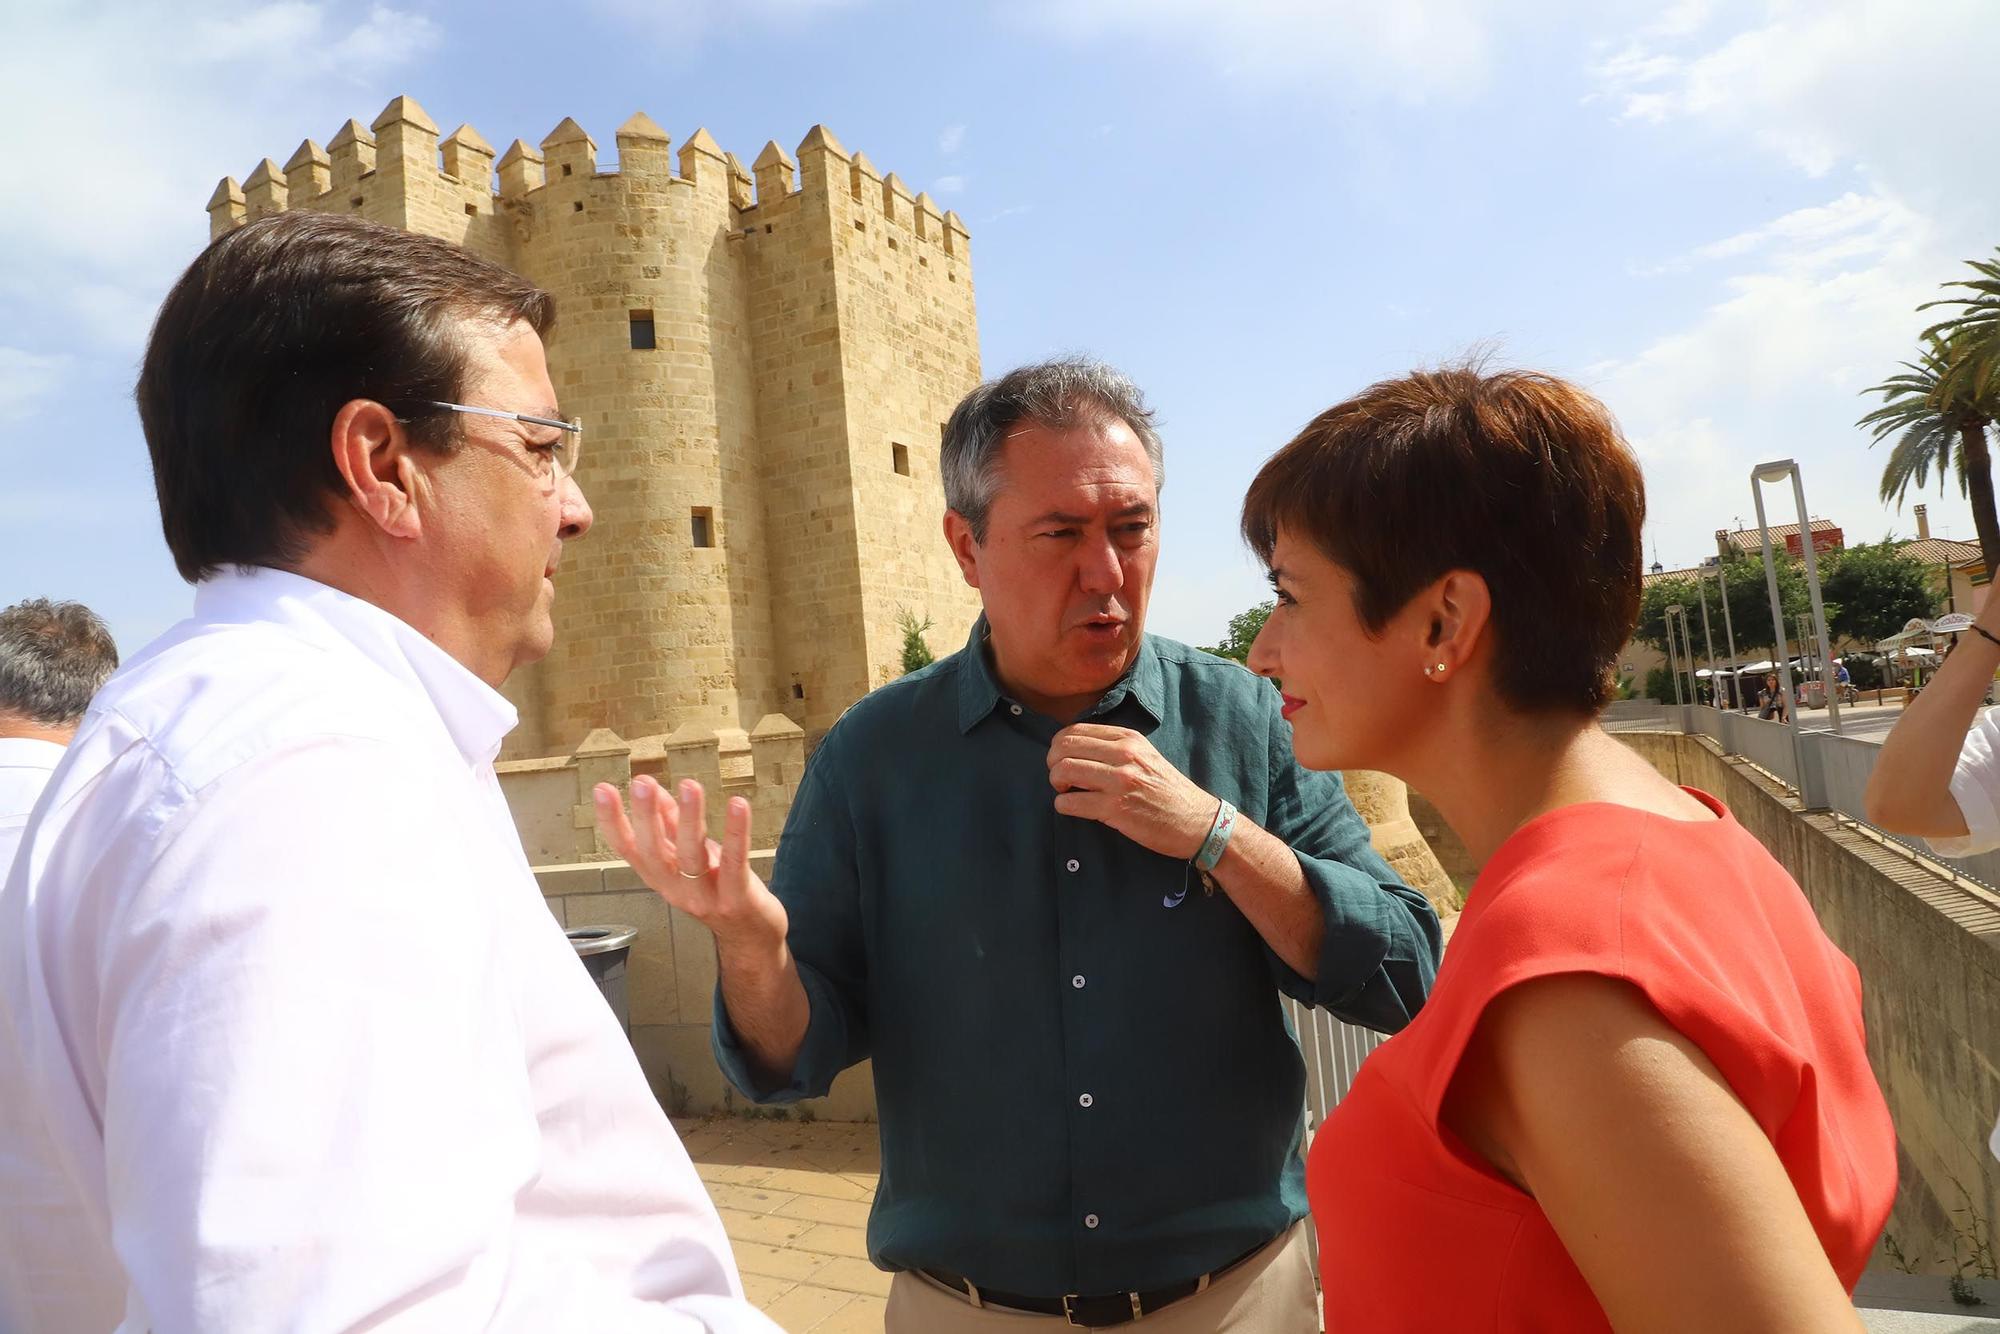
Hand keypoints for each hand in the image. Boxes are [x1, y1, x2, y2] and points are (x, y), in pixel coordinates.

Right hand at [594, 776, 787, 951]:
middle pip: (654, 853)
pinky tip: (739, 804)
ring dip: (689, 819)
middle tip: (641, 783)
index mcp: (660, 876)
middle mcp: (676, 889)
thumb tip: (652, 787)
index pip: (628, 849)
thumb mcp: (688, 855)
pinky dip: (736, 834)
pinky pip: (734, 863)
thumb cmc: (718, 890)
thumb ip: (670, 822)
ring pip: (691, 857)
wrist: (750, 937)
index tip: (602, 790)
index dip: (612, 821)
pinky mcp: (736, 899)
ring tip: (689, 785)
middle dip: (646, 816)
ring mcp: (704, 898)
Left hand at [1047, 723, 1216, 858]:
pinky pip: (1070, 803)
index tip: (1062, 759)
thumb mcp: (1144, 755)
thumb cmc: (1167, 790)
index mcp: (1128, 738)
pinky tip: (1074, 807)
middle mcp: (1123, 755)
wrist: (1195, 820)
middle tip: (1061, 778)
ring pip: (1063, 771)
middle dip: (1053, 764)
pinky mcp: (1115, 809)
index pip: (1075, 730)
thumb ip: (1114, 747)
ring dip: (1057, 784)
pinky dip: (1064, 806)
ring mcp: (1119, 781)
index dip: (1059, 746)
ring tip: (1068, 792)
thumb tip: (1073, 747)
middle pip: (1064, 748)